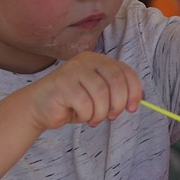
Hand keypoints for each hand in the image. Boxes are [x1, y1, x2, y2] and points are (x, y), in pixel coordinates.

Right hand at [24, 52, 142, 130]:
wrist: (39, 108)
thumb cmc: (72, 102)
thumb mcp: (99, 96)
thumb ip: (117, 93)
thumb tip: (139, 99)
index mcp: (99, 60)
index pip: (126, 71)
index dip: (134, 91)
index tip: (132, 108)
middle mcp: (87, 60)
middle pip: (116, 80)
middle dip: (118, 103)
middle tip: (112, 116)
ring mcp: (73, 70)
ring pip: (102, 93)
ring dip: (102, 112)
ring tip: (94, 118)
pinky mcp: (62, 84)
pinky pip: (85, 103)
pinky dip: (88, 115)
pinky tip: (82, 116)